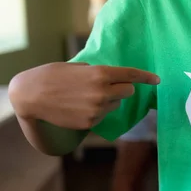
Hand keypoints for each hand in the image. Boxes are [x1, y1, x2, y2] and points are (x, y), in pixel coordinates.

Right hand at [9, 62, 159, 129]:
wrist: (31, 96)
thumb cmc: (52, 76)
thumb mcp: (78, 67)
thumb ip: (98, 72)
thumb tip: (114, 78)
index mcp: (100, 74)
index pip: (131, 75)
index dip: (146, 77)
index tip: (157, 80)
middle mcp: (102, 92)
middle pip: (128, 92)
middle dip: (122, 88)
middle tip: (108, 86)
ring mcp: (97, 109)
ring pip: (115, 104)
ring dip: (108, 100)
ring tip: (86, 96)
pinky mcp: (92, 122)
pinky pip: (104, 115)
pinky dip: (97, 111)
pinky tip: (80, 107)